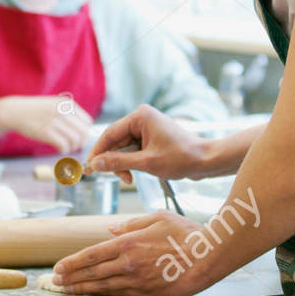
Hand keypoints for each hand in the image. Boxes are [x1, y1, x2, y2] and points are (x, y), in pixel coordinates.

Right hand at [1, 95, 93, 152]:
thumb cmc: (35, 111)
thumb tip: (84, 131)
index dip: (84, 132)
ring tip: (65, 148)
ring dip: (72, 148)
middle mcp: (62, 111)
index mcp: (67, 104)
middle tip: (73, 146)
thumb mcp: (54, 105)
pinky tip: (59, 150)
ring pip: (75, 140)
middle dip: (80, 142)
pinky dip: (64, 150)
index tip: (78, 138)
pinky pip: (64, 145)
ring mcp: (54, 121)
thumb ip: (68, 114)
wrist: (14, 111)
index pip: (87, 122)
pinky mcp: (46, 132)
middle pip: (83, 132)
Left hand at [50, 212, 217, 295]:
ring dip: (83, 288)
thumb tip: (110, 230)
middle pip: (93, 272)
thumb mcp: (157, 218)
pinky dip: (105, 295)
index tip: (58, 268)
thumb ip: (131, 224)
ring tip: (68, 290)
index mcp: (129, 243)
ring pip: (104, 286)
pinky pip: (121, 295)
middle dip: (72, 277)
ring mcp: (139, 280)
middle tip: (56, 282)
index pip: (92, 254)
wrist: (209, 256)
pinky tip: (95, 295)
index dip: (72, 262)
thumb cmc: (185, 233)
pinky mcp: (149, 293)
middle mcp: (129, 264)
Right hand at [85, 104, 210, 182]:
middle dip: (114, 162)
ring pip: (123, 149)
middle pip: (115, 142)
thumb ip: (118, 163)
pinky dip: (131, 163)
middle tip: (116, 178)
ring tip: (130, 179)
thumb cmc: (181, 158)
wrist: (206, 161)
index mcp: (140, 117)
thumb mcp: (147, 163)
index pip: (109, 134)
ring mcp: (146, 128)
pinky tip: (135, 174)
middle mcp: (141, 118)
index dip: (97, 152)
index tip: (88, 167)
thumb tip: (95, 164)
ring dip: (123, 165)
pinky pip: (132, 150)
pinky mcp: (150, 138)